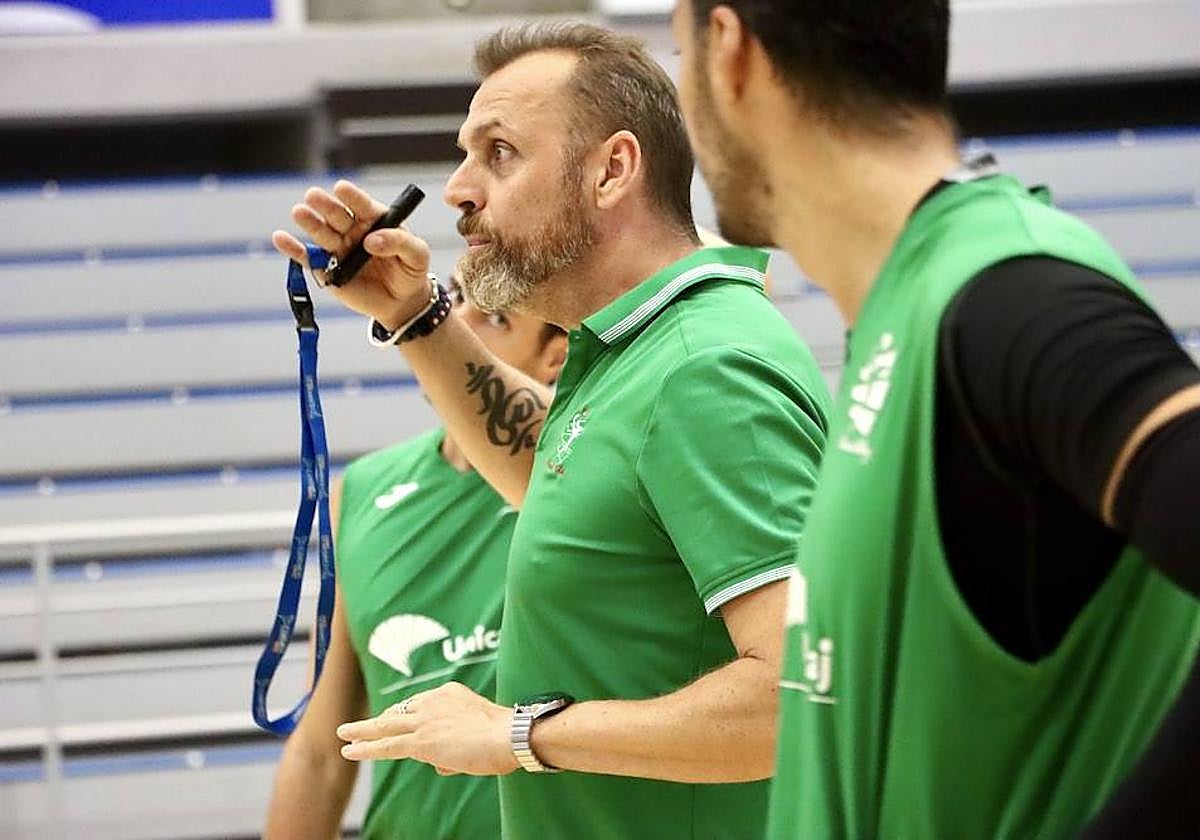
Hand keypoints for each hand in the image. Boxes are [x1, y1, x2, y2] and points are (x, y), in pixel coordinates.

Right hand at [271, 179, 433, 329]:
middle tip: (314, 196)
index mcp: (374, 220)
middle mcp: (353, 230)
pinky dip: (293, 249)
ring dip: (310, 222)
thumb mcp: (416, 254)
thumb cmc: (410, 271)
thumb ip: (399, 242)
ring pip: (322, 233)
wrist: (401, 302)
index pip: (362, 205)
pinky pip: (308, 258)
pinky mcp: (326, 269)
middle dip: (326, 206)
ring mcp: (338, 248)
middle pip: (337, 216)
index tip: (342, 189)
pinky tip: (281, 239)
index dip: (352, 197)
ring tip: (300, 212)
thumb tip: (371, 241)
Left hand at [336, 681, 518, 776]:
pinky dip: (365, 748)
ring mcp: (425, 720)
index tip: (396, 724)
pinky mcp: (421, 741)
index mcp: (449, 693)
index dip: (406, 719)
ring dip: (362, 731)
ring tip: (344, 735)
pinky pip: (387, 745)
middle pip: (398, 711)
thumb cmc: (503, 736)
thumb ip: (455, 748)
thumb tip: (440, 765)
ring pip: (386, 726)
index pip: (419, 706)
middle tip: (359, 726)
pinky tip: (349, 750)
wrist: (508, 735)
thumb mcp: (478, 734)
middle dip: (378, 720)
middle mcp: (433, 701)